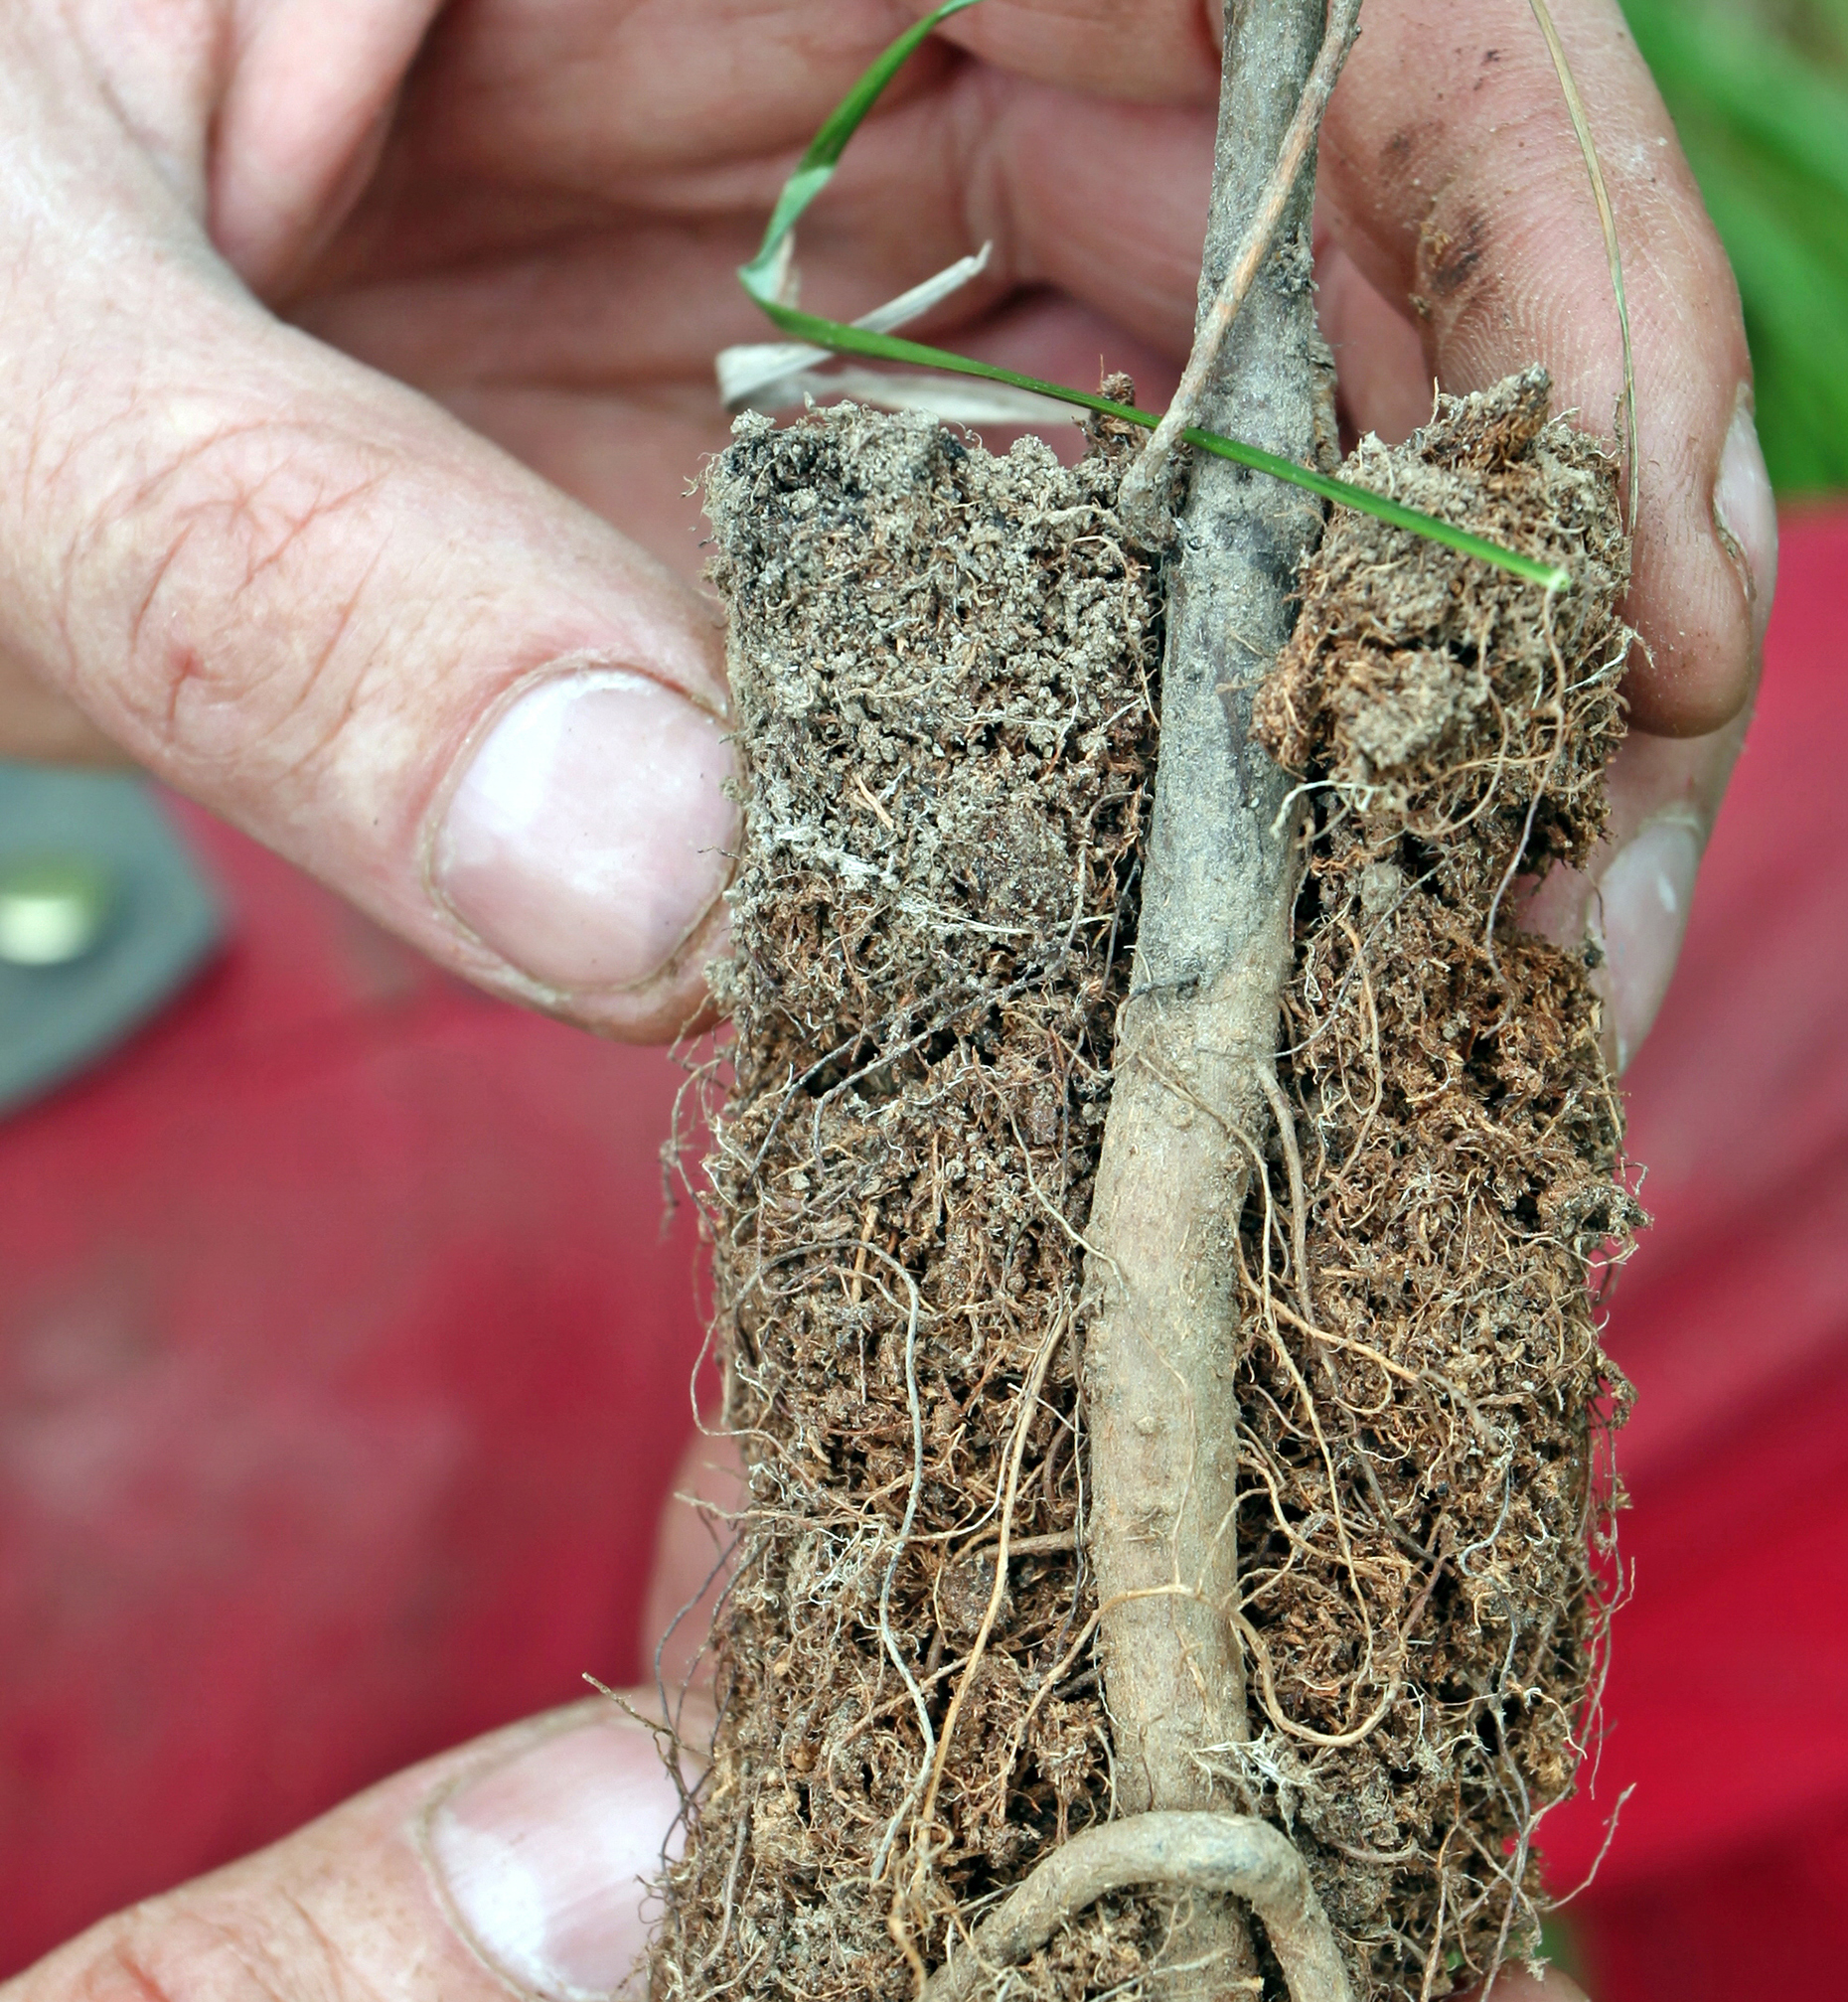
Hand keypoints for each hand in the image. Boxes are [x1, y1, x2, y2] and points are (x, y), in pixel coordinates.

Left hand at [0, 0, 1767, 1059]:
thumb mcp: (7, 320)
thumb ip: (288, 577)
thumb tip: (669, 891)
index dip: (1531, 231)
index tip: (1620, 574)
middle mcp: (821, 31)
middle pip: (1308, 242)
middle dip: (1474, 556)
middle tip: (1550, 897)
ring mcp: (788, 282)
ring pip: (1181, 456)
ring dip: (1312, 723)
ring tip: (1406, 994)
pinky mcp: (731, 490)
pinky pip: (991, 626)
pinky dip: (1088, 799)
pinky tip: (1153, 978)